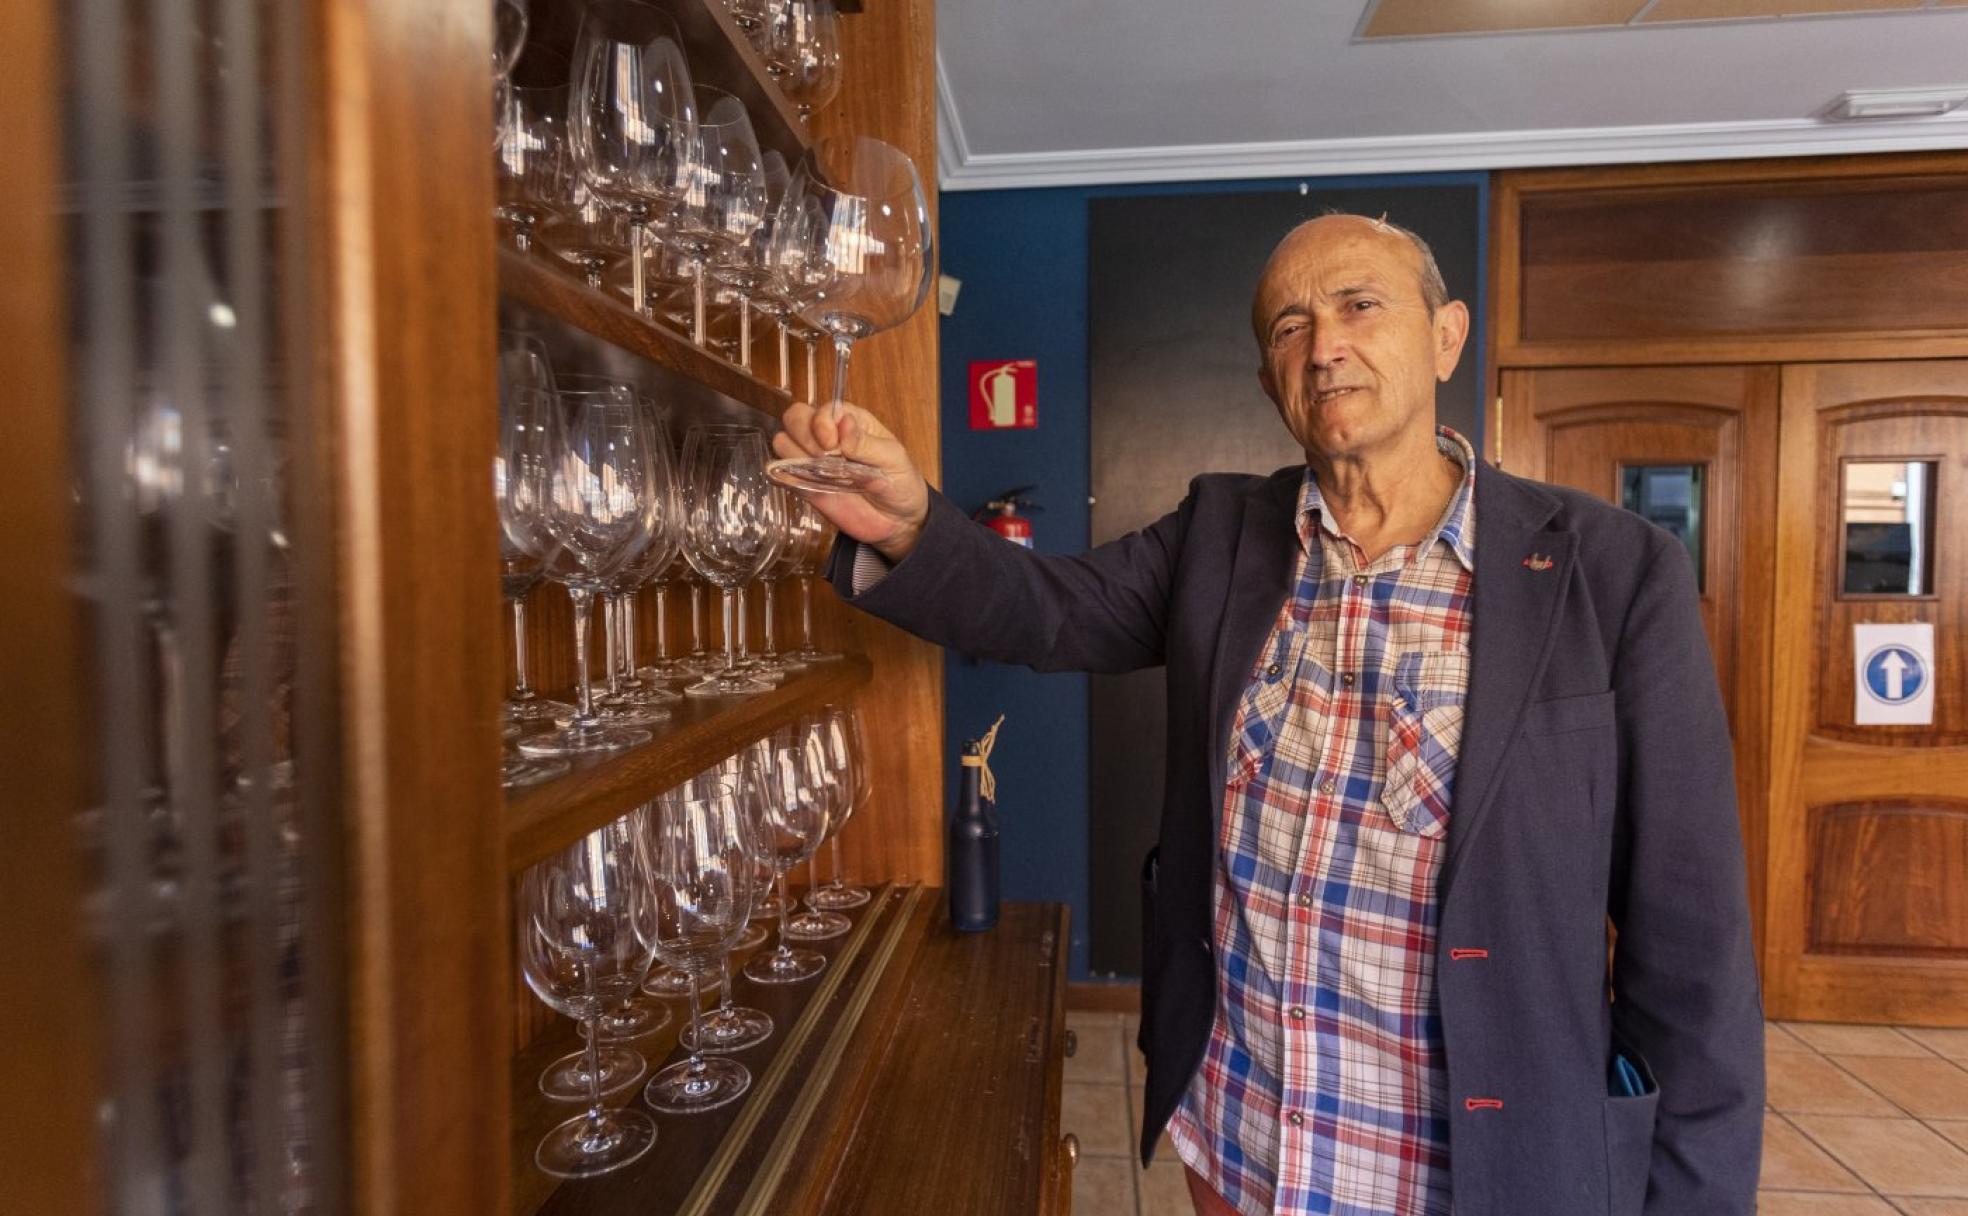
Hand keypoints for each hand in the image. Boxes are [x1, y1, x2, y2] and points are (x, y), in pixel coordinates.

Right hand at [773, 401, 929, 561]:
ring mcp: (813, 460)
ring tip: (820, 473)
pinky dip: (784, 475)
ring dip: (795, 456)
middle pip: (795, 417)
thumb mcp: (893, 460)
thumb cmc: (901, 483)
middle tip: (824, 459)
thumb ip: (867, 443)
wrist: (898, 522)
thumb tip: (844, 424)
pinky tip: (807, 484)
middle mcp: (828, 436)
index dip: (821, 423)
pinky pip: (779, 472)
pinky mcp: (804, 484)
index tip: (832, 444)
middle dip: (805, 436)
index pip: (822, 409)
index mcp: (851, 422)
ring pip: (783, 442)